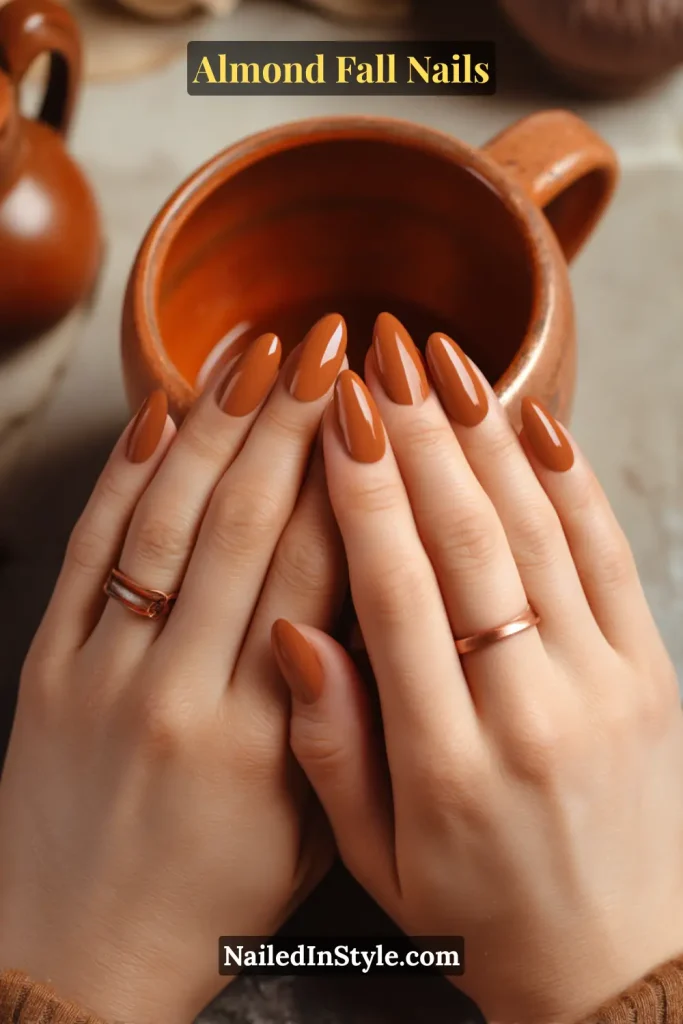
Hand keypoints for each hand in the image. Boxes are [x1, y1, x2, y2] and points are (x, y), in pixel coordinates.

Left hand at [0, 316, 347, 1023]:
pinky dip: (124, 475)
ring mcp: (105, 673)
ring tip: (257, 350)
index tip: (378, 410)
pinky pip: (89, 552)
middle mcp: (183, 692)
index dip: (352, 481)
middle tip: (330, 341)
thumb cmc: (211, 898)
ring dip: (216, 426)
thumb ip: (341, 719)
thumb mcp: (311, 830)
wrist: (77, 957)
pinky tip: (160, 413)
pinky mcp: (48, 668)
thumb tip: (365, 605)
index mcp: (262, 736)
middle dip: (293, 422)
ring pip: (168, 522)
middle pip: (248, 526)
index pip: (320, 576)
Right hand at [272, 314, 682, 1023]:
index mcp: (447, 762)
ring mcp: (604, 686)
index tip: (339, 415)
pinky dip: (573, 481)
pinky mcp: (650, 673)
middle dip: (422, 437)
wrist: (612, 960)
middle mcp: (530, 713)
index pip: (397, 596)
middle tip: (382, 354)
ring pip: (541, 534)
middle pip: (470, 545)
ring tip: (445, 361)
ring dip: (488, 438)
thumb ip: (329, 745)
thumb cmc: (476, 907)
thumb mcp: (375, 857)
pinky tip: (535, 419)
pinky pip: (611, 557)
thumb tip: (293, 630)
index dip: (366, 495)